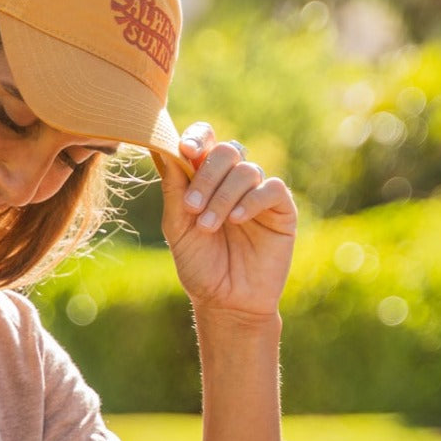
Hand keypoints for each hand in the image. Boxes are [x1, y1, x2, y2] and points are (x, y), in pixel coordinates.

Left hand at [159, 123, 297, 316]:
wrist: (226, 303)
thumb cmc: (200, 267)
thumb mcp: (178, 228)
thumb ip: (173, 189)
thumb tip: (160, 146)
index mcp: (206, 179)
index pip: (205, 140)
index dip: (197, 138)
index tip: (184, 150)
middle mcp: (233, 181)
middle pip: (226, 151)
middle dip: (206, 177)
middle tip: (192, 207)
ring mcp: (258, 193)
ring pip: (246, 171)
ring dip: (223, 197)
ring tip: (208, 227)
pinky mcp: (280, 210)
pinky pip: (271, 189)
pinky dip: (252, 200)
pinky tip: (237, 220)